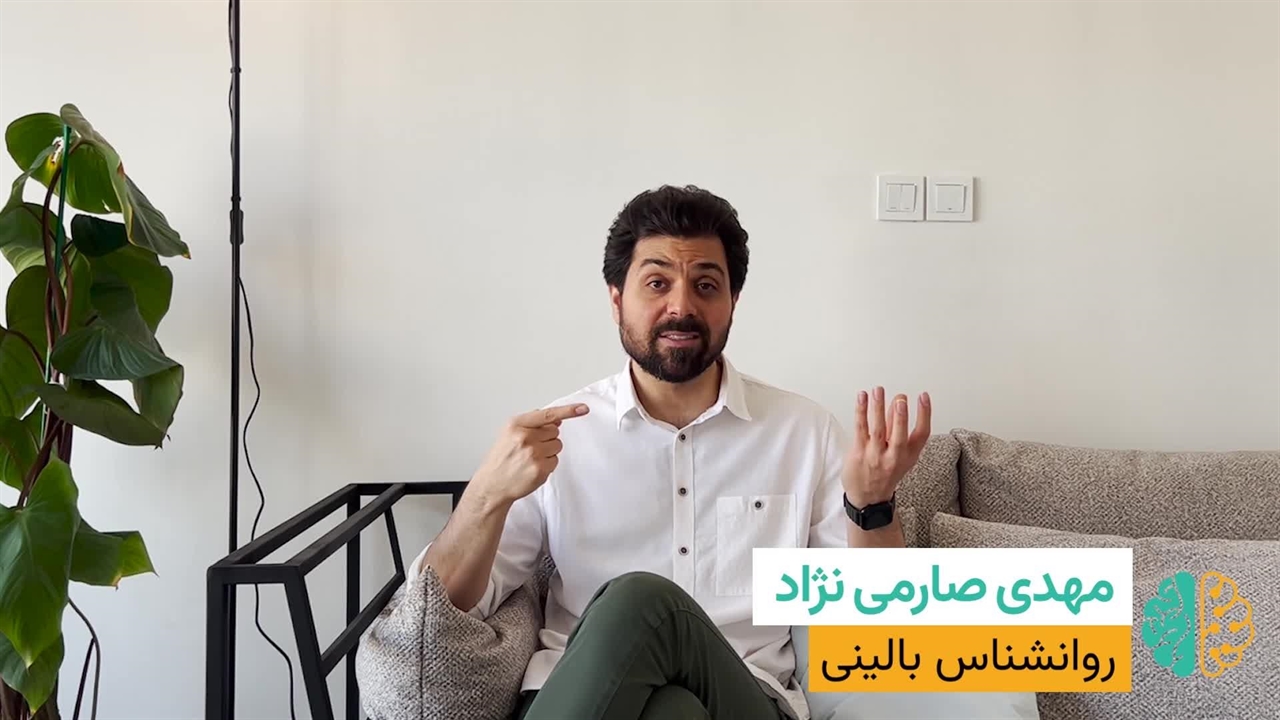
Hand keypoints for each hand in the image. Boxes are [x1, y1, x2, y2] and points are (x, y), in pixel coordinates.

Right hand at [473, 403, 589, 504]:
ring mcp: (533, 454)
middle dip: (546, 438)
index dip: (568, 411)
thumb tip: (555, 419)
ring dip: (548, 452)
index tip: (583, 408)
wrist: (493, 484)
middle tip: (530, 448)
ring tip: (530, 459)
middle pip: (555, 431)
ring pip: (557, 446)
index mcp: (516, 424)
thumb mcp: (509, 433)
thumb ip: (532, 423)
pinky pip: (555, 461)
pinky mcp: (540, 469)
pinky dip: (547, 465)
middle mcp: (524, 437)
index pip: (547, 414)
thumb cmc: (501, 459)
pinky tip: (532, 468)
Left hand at [844, 387, 930, 506]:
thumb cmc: (886, 472)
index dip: (925, 414)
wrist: (868, 497)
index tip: (924, 397)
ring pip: (877, 429)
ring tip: (878, 390)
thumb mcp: (900, 454)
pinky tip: (862, 397)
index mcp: (909, 455)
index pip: (922, 433)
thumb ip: (897, 427)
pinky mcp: (859, 452)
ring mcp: (875, 455)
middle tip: (901, 399)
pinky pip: (860, 429)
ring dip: (877, 408)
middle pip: (899, 434)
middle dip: (900, 416)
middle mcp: (894, 456)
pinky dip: (861, 412)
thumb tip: (898, 399)